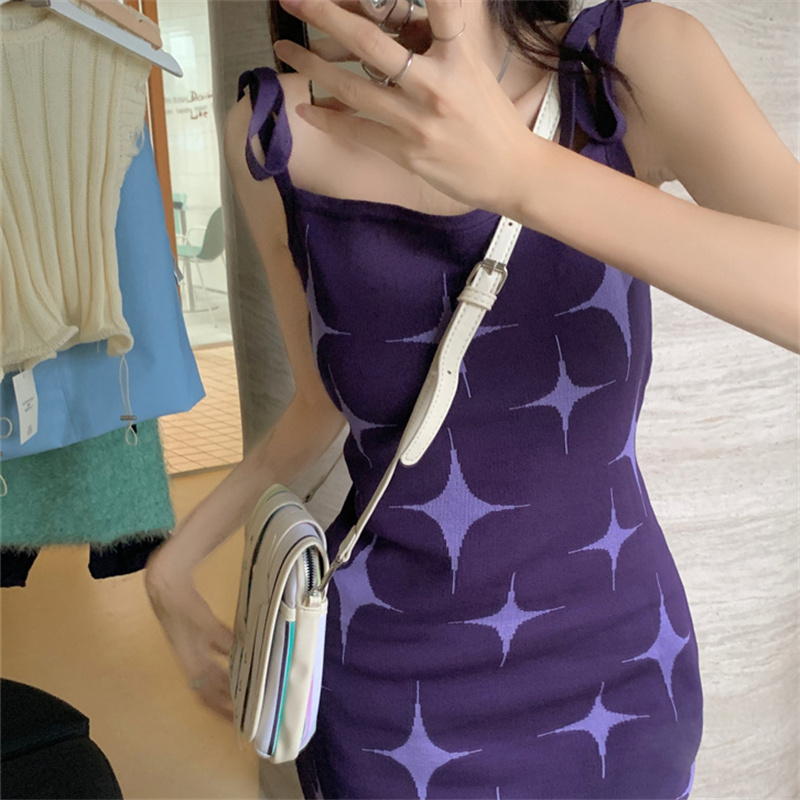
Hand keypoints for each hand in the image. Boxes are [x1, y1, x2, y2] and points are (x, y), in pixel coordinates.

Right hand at [145, 549, 234, 721]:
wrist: (166, 587)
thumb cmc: (183, 606)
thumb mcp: (203, 622)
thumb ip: (220, 637)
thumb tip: (238, 654)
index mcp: (190, 661)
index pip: (207, 694)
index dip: (222, 708)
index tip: (238, 719)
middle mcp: (191, 661)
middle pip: (209, 690)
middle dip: (225, 703)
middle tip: (245, 711)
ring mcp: (192, 651)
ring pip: (211, 677)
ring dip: (226, 687)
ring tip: (244, 693)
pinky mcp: (196, 640)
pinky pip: (213, 661)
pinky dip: (226, 666)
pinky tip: (241, 662)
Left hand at [272, 0, 535, 215]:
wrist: (509, 172)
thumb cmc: (490, 117)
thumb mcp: (474, 68)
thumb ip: (443, 39)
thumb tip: (408, 16)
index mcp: (458, 56)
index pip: (439, 7)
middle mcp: (436, 84)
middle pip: (370, 43)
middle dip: (326, 15)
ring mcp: (418, 120)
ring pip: (353, 89)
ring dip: (311, 68)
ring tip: (285, 52)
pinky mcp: (407, 151)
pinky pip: (358, 130)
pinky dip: (328, 118)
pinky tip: (305, 107)